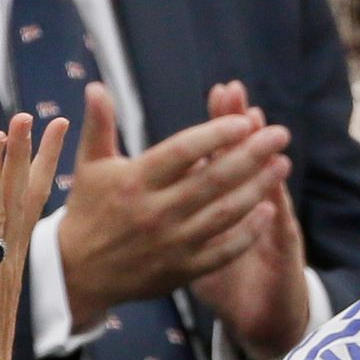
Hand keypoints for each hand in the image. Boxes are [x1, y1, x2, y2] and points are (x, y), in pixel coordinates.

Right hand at [57, 82, 291, 330]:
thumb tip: (97, 86)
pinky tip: (269, 211)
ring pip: (224, 213)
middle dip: (252, 154)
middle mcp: (155, 211)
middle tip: (280, 135)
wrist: (78, 273)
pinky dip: (248, 232)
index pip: (182, 151)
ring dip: (258, 188)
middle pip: (213, 179)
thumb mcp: (89, 165)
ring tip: (282, 165)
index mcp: (135, 181)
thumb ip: (99, 125)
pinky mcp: (181, 270)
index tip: (245, 120)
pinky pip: (222, 251)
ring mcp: (171, 243)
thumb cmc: (88, 209)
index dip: (216, 135)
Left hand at [188, 82, 310, 359]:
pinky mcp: (282, 250)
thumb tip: (159, 171)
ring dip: (260, 158)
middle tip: (236, 91)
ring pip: (267, 185)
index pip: (224, 149)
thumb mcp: (200, 238)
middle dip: (240, 125)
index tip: (219, 91)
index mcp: (229, 196)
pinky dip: (274, 214)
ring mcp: (271, 223)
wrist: (263, 310)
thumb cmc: (223, 272)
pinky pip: (277, 230)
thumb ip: (186, 201)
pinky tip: (273, 198)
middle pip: (245, 157)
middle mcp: (255, 201)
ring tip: (261, 126)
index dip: (223, 121)